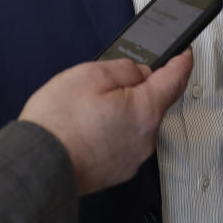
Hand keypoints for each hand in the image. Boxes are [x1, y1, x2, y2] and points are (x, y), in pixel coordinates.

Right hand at [19, 50, 193, 193]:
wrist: (37, 166)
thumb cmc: (59, 123)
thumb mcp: (92, 74)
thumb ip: (125, 68)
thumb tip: (140, 72)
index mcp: (146, 110)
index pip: (176, 78)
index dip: (182, 60)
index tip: (184, 51)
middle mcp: (146, 137)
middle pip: (155, 101)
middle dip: (141, 86)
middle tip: (113, 78)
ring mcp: (132, 157)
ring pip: (138, 122)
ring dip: (124, 109)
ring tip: (90, 104)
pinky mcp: (116, 170)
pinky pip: (123, 141)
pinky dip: (113, 129)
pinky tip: (89, 125)